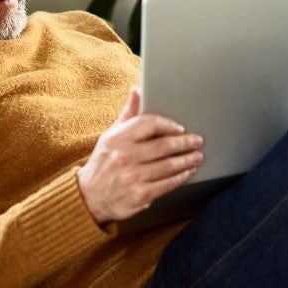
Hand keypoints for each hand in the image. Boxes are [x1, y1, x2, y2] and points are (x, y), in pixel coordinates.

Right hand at [77, 88, 203, 223]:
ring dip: (187, 160)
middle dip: (185, 143)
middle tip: (197, 141)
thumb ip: (128, 114)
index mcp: (118, 138)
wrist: (90, 196)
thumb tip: (138, 90)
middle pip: (164, 146)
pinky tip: (188, 172)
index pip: (149, 123)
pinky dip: (181, 177)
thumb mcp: (110, 136)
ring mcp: (132, 177)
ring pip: (169, 166)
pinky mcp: (140, 195)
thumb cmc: (104, 162)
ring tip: (197, 156)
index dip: (168, 124)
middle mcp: (124, 157)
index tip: (180, 128)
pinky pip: (167, 184)